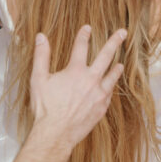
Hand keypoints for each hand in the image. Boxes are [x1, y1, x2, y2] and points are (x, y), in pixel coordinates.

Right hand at [30, 25, 126, 149]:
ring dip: (116, 68)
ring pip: (112, 76)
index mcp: (75, 71)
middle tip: (123, 33)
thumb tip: (41, 37)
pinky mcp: (101, 108)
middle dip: (114, 42)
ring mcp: (98, 95)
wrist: (56, 133)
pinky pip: (109, 94)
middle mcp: (91, 80)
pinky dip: (110, 88)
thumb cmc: (45, 108)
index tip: (87, 28)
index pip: (81, 47)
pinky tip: (110, 87)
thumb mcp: (38, 79)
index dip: (84, 35)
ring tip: (121, 63)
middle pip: (105, 56)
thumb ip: (41, 56)